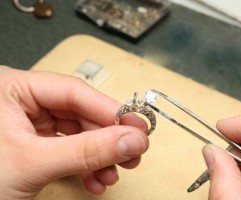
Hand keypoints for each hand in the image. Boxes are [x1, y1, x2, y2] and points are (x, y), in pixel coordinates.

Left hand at [0, 66, 148, 198]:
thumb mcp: (33, 163)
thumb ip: (86, 150)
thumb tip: (130, 140)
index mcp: (12, 88)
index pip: (73, 91)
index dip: (109, 110)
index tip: (136, 126)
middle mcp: (22, 102)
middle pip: (79, 113)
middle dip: (107, 138)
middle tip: (132, 151)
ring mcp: (28, 124)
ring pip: (77, 133)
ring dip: (99, 156)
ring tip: (113, 173)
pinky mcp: (34, 143)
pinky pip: (68, 148)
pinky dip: (84, 165)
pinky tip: (95, 179)